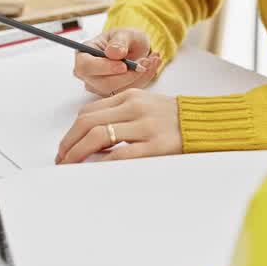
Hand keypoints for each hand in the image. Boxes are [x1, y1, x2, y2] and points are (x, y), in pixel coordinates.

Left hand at [55, 89, 181, 163]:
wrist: (205, 123)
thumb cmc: (173, 118)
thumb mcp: (144, 106)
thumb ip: (119, 115)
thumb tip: (91, 137)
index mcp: (129, 97)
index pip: (88, 112)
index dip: (71, 131)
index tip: (65, 146)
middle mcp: (134, 108)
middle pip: (87, 123)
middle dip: (68, 143)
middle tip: (61, 159)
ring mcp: (145, 126)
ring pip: (98, 136)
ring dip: (78, 153)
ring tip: (71, 166)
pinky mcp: (155, 145)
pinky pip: (121, 154)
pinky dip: (102, 162)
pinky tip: (94, 168)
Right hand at [73, 28, 162, 96]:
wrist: (135, 47)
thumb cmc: (125, 39)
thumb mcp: (124, 33)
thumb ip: (119, 41)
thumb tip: (113, 52)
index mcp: (84, 55)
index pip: (86, 67)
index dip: (104, 68)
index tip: (124, 65)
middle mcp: (89, 74)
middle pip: (102, 84)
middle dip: (127, 75)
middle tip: (145, 62)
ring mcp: (100, 86)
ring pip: (118, 90)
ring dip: (139, 77)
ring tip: (152, 60)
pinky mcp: (114, 94)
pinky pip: (129, 92)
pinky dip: (143, 80)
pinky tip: (151, 66)